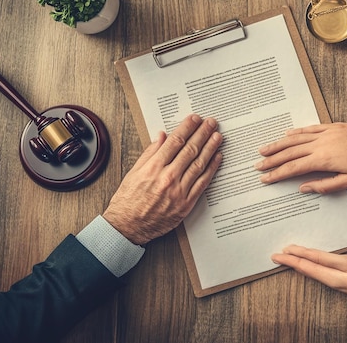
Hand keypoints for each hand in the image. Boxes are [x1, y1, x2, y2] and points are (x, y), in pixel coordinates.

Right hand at [103, 114, 222, 244]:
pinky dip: (211, 168)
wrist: (128, 227)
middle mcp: (168, 178)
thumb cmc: (128, 200)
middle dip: (202, 133)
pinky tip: (217, 157)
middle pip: (190, 150)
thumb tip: (162, 136)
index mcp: (153, 168)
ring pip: (199, 164)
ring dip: (211, 148)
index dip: (187, 127)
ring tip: (218, 136)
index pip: (175, 141)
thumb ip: (150, 153)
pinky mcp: (186, 203)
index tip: (195, 119)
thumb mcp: (134, 172)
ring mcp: (179, 191)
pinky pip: (202, 182)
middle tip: (211, 122)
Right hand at [255, 123, 346, 193]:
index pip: (293, 168)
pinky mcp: (332, 126)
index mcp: (323, 160)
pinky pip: (309, 128)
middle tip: (258, 165)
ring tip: (264, 149)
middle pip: (290, 153)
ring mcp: (326, 133)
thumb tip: (303, 188)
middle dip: (272, 160)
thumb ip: (324, 186)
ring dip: (278, 145)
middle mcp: (321, 144)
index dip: (277, 173)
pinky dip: (296, 132)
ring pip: (296, 139)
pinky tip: (287, 134)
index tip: (265, 178)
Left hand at [271, 245, 346, 313]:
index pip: (309, 265)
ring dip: (299, 264)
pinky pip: (322, 273)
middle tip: (275, 256)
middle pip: (307, 270)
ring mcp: (338, 283)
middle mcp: (333, 281)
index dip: (294, 257)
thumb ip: (332, 261)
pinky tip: (309, 263)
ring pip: (313, 272)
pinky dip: (312, 266)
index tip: (280, 253)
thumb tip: (312, 258)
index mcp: (334, 277)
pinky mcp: (344, 281)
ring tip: (287, 258)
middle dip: (291, 262)